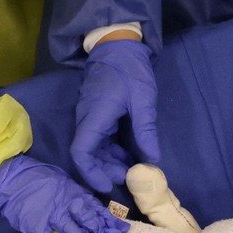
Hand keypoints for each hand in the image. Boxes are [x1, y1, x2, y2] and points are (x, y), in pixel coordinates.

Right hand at [0, 155, 129, 232]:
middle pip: (89, 221)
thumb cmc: (36, 176)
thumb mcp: (61, 180)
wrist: (9, 178)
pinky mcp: (36, 227)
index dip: (109, 220)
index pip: (95, 208)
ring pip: (75, 232)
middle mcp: (65, 204)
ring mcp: (50, 216)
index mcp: (72, 192)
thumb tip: (91, 207)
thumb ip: (75, 194)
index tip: (122, 229)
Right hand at [73, 39, 159, 191]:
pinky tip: (130, 156)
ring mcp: (91, 118)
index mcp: (94, 116)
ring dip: (110, 162)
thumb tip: (152, 159)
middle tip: (129, 177)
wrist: (118, 46)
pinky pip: (101, 140)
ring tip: (132, 169)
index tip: (108, 185)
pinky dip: (113, 151)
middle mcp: (87, 120)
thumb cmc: (130, 69)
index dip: (91, 173)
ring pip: (94, 149)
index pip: (81, 152)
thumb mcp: (142, 98)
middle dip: (105, 170)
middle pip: (88, 154)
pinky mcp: (98, 117)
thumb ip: (145, 129)